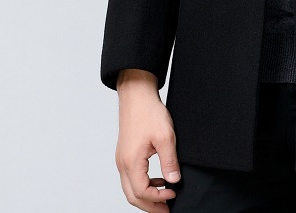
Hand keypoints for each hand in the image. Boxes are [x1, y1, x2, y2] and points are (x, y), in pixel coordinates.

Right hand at [115, 72, 180, 210]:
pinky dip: (143, 184)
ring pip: (130, 188)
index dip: (158, 198)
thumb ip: (169, 161)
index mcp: (131, 162)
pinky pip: (131, 177)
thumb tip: (174, 181)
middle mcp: (122, 163)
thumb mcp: (165, 136)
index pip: (142, 192)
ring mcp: (122, 159)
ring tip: (164, 197)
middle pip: (133, 196)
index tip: (173, 194)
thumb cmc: (148, 112)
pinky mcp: (125, 154)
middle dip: (150, 206)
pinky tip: (158, 180)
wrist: (136, 95)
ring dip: (146, 196)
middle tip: (166, 210)